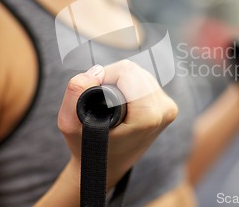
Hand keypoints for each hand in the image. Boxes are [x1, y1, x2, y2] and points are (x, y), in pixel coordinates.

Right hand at [57, 60, 178, 188]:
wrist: (105, 168)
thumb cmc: (88, 148)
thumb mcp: (70, 124)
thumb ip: (76, 94)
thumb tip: (95, 72)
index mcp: (149, 115)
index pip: (126, 71)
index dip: (104, 76)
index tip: (93, 93)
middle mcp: (164, 110)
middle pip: (134, 70)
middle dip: (112, 77)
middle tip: (99, 99)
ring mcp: (168, 108)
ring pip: (140, 73)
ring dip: (120, 81)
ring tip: (108, 103)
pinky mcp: (167, 106)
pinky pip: (145, 81)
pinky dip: (129, 85)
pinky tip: (120, 101)